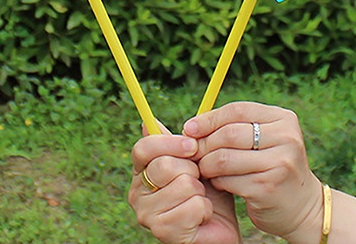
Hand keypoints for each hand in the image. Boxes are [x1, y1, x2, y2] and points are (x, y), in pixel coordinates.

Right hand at [128, 125, 241, 243]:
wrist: (218, 225)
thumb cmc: (204, 189)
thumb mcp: (191, 160)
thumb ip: (172, 143)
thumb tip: (147, 123)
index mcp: (141, 171)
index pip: (143, 148)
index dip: (169, 143)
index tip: (192, 146)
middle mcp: (137, 193)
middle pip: (164, 165)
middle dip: (191, 170)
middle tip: (197, 180)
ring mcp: (147, 214)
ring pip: (183, 185)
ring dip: (200, 191)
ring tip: (199, 198)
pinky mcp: (163, 232)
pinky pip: (193, 207)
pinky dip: (205, 208)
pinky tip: (202, 216)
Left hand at [184, 102, 322, 243]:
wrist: (302, 207)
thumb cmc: (272, 167)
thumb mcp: (264, 140)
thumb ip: (236, 127)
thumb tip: (193, 127)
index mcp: (283, 119)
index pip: (238, 110)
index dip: (210, 118)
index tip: (189, 128)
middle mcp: (285, 138)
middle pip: (229, 133)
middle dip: (205, 143)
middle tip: (193, 152)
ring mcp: (279, 163)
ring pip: (225, 158)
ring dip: (207, 164)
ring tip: (205, 168)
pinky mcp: (268, 188)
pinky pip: (229, 180)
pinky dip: (217, 182)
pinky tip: (219, 183)